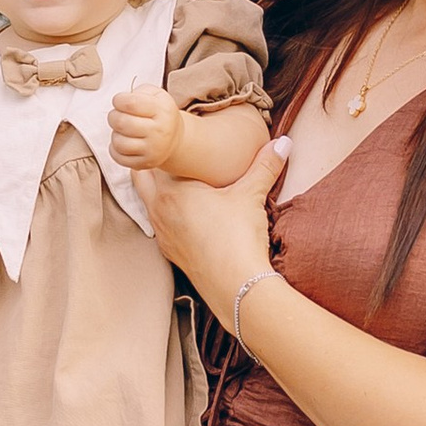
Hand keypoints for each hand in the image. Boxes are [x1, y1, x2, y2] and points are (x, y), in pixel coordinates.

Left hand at [108, 83, 181, 171]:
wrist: (173, 139)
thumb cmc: (160, 114)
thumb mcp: (157, 95)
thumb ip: (139, 92)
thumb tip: (121, 101)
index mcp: (162, 110)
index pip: (130, 103)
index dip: (118, 100)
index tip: (119, 101)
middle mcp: (159, 131)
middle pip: (121, 122)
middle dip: (113, 116)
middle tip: (117, 116)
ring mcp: (152, 149)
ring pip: (118, 142)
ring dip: (115, 133)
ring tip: (122, 130)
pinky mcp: (145, 163)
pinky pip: (118, 157)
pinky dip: (115, 149)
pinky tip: (123, 141)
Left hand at [135, 138, 288, 314]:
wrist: (236, 286)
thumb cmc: (238, 238)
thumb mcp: (251, 195)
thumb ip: (265, 165)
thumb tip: (283, 143)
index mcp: (171, 190)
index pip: (157, 157)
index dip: (167, 145)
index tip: (179, 138)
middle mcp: (158, 209)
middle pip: (141, 177)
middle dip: (155, 165)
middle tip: (174, 155)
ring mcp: (161, 232)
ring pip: (147, 202)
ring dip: (157, 190)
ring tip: (178, 181)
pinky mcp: (169, 251)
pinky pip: (159, 224)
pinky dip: (166, 214)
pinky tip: (186, 213)